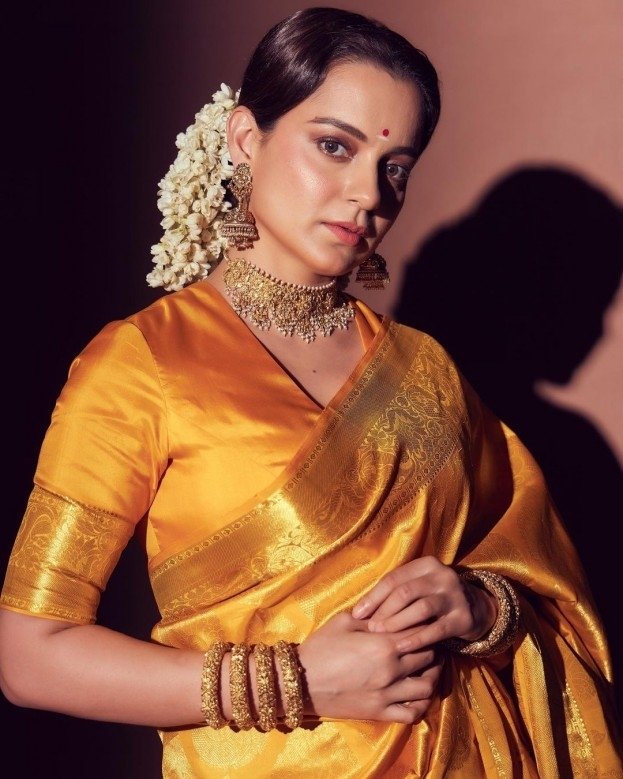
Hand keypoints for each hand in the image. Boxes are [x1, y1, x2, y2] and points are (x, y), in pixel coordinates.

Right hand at [297, 611, 442, 723]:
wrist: (300, 682)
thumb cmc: (320, 647)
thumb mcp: (343, 621)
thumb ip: (370, 616)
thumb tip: (388, 612)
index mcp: (383, 644)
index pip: (420, 632)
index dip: (425, 626)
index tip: (424, 622)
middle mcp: (391, 670)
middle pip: (427, 657)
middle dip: (431, 648)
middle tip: (428, 642)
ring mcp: (387, 694)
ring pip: (427, 687)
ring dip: (432, 676)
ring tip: (428, 668)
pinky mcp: (380, 713)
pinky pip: (412, 713)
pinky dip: (421, 705)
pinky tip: (418, 695)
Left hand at [351, 556, 496, 652]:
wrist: (475, 609)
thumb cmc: (434, 599)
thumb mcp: (419, 587)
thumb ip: (396, 592)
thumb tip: (360, 609)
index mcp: (426, 564)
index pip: (393, 578)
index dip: (373, 596)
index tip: (357, 613)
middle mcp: (442, 575)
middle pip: (406, 592)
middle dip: (384, 610)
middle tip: (369, 627)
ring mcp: (455, 595)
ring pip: (421, 608)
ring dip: (397, 623)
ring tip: (381, 635)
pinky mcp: (463, 617)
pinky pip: (436, 629)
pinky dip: (417, 638)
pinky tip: (402, 647)